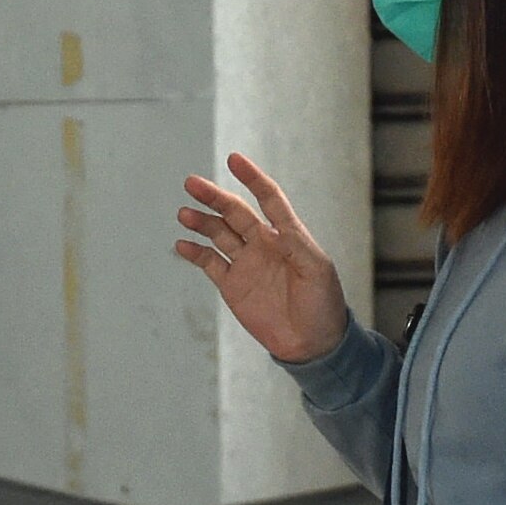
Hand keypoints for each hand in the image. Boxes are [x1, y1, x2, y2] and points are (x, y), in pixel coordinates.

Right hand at [175, 154, 350, 364]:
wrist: (312, 344)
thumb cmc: (324, 305)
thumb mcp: (318, 272)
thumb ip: (297, 247)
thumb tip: (274, 227)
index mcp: (288, 236)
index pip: (268, 198)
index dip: (252, 178)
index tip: (234, 160)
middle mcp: (263, 244)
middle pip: (234, 212)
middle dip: (214, 197)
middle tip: (192, 183)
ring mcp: (246, 264)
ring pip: (218, 234)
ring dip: (202, 222)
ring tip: (185, 213)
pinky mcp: (233, 286)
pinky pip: (210, 263)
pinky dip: (195, 253)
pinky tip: (182, 244)